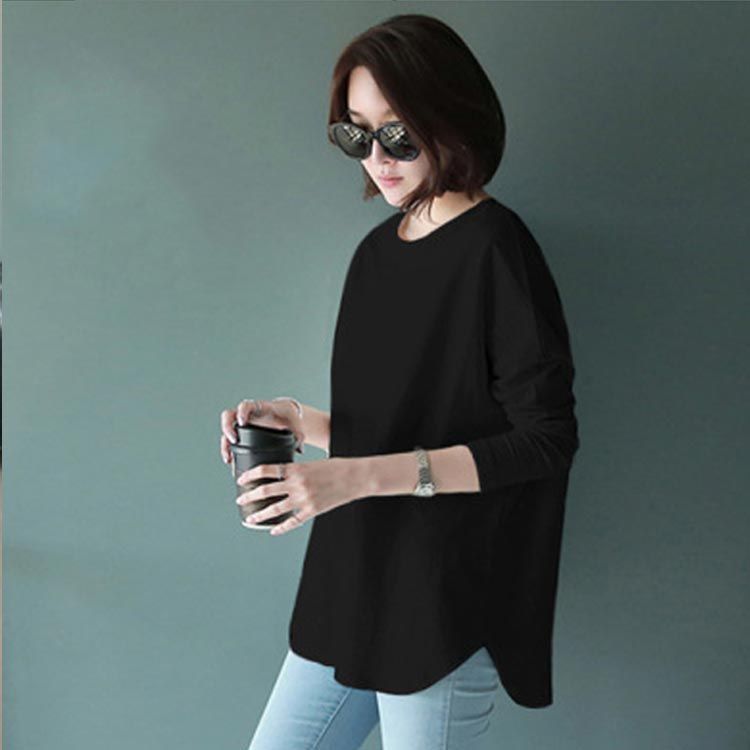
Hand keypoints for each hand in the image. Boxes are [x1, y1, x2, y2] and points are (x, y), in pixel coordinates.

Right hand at [220, 398, 304, 467]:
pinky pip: (229, 439)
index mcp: (260, 407)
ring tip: (228, 456)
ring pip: (226, 429)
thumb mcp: (295, 424)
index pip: (246, 405)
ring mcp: (242, 423)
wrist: (286, 416)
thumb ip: (299, 435)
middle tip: (233, 439)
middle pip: (228, 415)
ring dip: (224, 442)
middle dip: (228, 427)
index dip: (242, 412)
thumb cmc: (290, 417)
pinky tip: (229, 460)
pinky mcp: (241, 432)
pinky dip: (227, 449)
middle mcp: (247, 414)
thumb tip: (300, 449)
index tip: (242, 422)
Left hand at [235, 457, 371, 535]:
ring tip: (251, 517)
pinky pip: (292, 522)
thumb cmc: (336, 467)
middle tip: (240, 500)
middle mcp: (297, 484)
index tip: (241, 479)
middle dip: (250, 496)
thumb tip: (280, 474)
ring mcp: (304, 499)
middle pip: (266, 490)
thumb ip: (296, 470)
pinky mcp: (312, 511)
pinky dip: (281, 527)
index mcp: (296, 469)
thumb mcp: (312, 463)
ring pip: (275, 509)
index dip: (251, 474)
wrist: (355, 477)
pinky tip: (273, 530)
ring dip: (260, 514)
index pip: (266, 470)